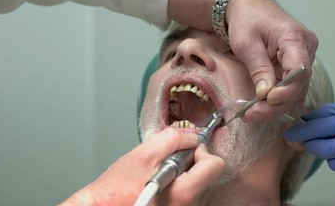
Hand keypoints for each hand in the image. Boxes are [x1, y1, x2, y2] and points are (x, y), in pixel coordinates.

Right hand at [59, 128, 224, 205]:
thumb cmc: (118, 187)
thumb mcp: (144, 153)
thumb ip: (174, 139)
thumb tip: (193, 136)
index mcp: (184, 192)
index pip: (216, 165)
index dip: (202, 151)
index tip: (188, 150)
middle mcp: (190, 205)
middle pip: (210, 174)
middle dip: (192, 162)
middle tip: (167, 164)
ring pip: (202, 183)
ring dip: (186, 174)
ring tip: (162, 177)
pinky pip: (193, 193)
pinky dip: (182, 185)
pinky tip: (164, 185)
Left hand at [226, 0, 316, 119]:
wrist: (248, 7)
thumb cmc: (246, 20)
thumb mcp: (247, 44)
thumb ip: (259, 68)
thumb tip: (265, 94)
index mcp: (295, 38)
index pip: (300, 69)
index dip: (287, 89)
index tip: (268, 99)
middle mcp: (306, 48)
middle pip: (299, 84)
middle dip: (276, 104)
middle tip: (252, 115)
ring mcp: (303, 57)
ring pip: (296, 90)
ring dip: (275, 106)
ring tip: (252, 114)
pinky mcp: (295, 65)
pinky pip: (291, 87)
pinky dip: (276, 99)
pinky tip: (260, 107)